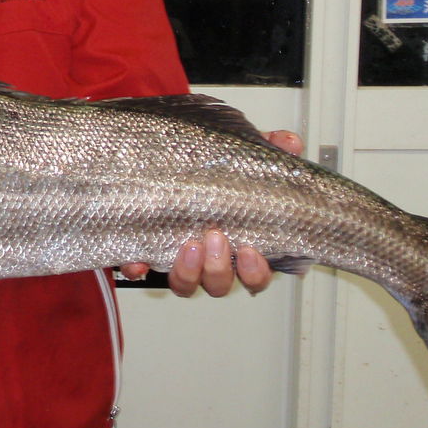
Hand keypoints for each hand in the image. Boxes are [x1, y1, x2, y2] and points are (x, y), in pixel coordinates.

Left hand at [119, 129, 303, 295]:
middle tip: (216, 237)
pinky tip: (138, 260)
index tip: (251, 250)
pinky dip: (138, 269)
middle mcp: (207, 257)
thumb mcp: (237, 153)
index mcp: (236, 242)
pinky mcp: (145, 250)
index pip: (255, 274)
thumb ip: (266, 148)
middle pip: (219, 283)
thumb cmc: (204, 164)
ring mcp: (176, 257)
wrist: (156, 152)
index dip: (256, 272)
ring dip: (187, 272)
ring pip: (186, 284)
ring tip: (188, 244)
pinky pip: (139, 271)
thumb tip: (289, 143)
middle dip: (219, 268)